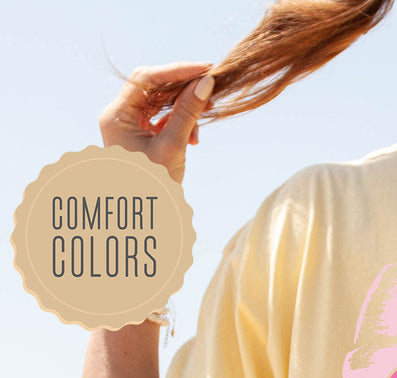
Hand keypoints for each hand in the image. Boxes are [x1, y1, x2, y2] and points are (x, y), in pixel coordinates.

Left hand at [98, 61, 215, 183]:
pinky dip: (180, 121)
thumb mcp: (173, 147)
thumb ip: (187, 114)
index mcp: (117, 115)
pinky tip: (193, 137)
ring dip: (184, 108)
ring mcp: (130, 125)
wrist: (146, 218)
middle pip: (153, 86)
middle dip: (182, 87)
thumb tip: (205, 84)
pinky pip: (163, 117)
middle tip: (209, 87)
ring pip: (160, 102)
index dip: (177, 71)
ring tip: (202, 123)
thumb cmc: (154, 188)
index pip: (146, 78)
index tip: (205, 70)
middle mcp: (119, 115)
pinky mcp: (141, 135)